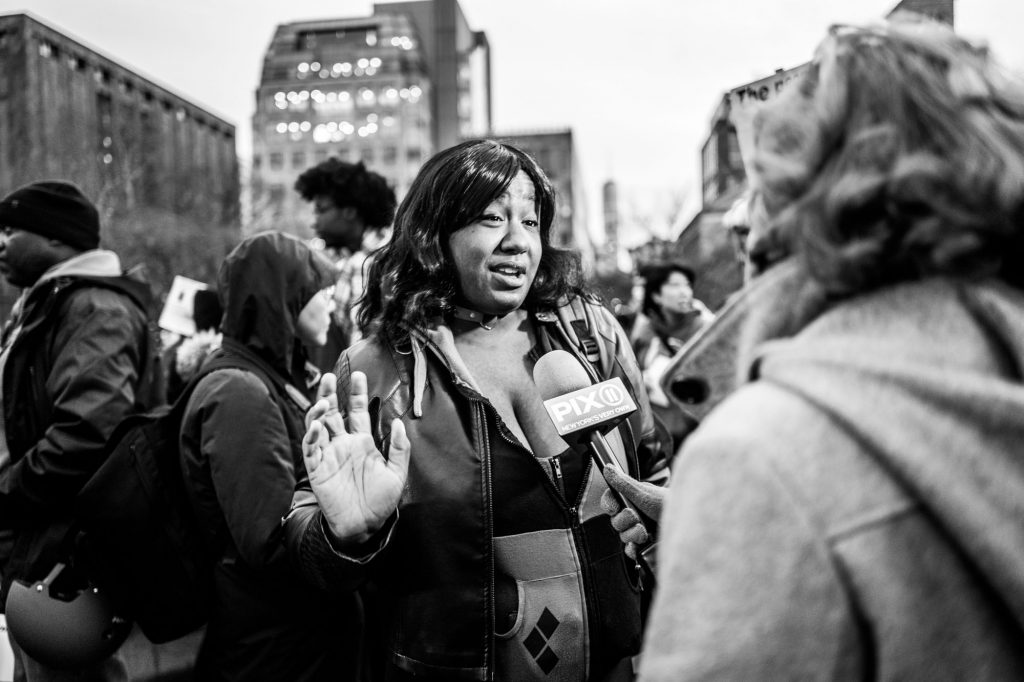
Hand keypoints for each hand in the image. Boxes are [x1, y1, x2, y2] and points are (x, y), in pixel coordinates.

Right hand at [303, 371, 409, 546]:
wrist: (365, 526)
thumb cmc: (381, 501)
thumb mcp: (397, 473)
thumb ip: (399, 448)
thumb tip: (399, 422)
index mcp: (362, 441)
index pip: (357, 411)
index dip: (356, 392)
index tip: (359, 375)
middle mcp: (343, 444)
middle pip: (333, 412)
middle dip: (330, 393)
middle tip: (330, 376)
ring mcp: (329, 454)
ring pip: (317, 425)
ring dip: (317, 410)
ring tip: (324, 399)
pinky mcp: (317, 468)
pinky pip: (310, 448)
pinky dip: (311, 435)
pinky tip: (316, 424)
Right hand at [600, 464, 667, 559]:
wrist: (688, 523)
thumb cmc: (669, 504)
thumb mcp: (645, 493)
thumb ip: (624, 483)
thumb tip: (608, 468)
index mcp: (631, 500)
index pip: (610, 502)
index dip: (609, 505)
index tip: (614, 507)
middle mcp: (634, 515)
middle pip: (615, 521)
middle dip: (625, 520)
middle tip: (636, 516)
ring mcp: (638, 531)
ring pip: (622, 536)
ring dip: (632, 533)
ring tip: (645, 530)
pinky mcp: (644, 545)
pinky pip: (630, 550)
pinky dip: (634, 548)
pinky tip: (643, 542)